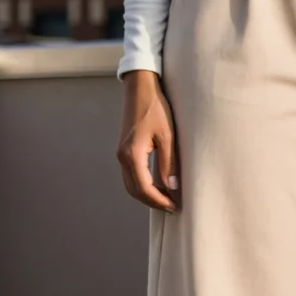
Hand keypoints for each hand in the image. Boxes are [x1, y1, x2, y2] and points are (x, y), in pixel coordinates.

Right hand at [116, 69, 180, 211]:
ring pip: (131, 185)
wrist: (140, 88)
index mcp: (132, 154)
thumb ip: (169, 162)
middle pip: (135, 191)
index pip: (144, 188)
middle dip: (153, 202)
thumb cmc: (156, 108)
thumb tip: (173, 187)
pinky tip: (157, 185)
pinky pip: (131, 175)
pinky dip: (143, 185)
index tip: (175, 206)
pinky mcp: (124, 150)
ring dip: (147, 195)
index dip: (159, 200)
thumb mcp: (167, 135)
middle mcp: (122, 156)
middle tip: (172, 207)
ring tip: (167, 198)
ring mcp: (121, 153)